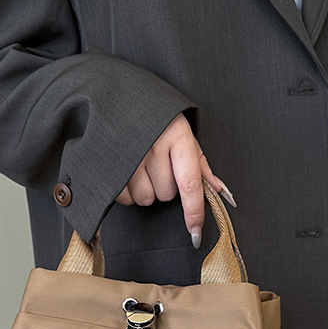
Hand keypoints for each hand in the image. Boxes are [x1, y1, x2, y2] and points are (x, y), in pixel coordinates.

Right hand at [115, 114, 234, 247]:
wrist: (112, 96)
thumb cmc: (152, 117)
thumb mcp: (180, 132)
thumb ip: (199, 163)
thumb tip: (219, 190)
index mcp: (177, 134)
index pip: (191, 184)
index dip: (194, 213)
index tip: (195, 232)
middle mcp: (154, 145)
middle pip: (167, 194)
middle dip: (163, 185)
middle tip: (155, 164)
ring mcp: (129, 155)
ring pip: (146, 198)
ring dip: (144, 189)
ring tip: (137, 164)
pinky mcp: (109, 166)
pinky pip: (125, 198)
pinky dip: (125, 190)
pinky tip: (124, 170)